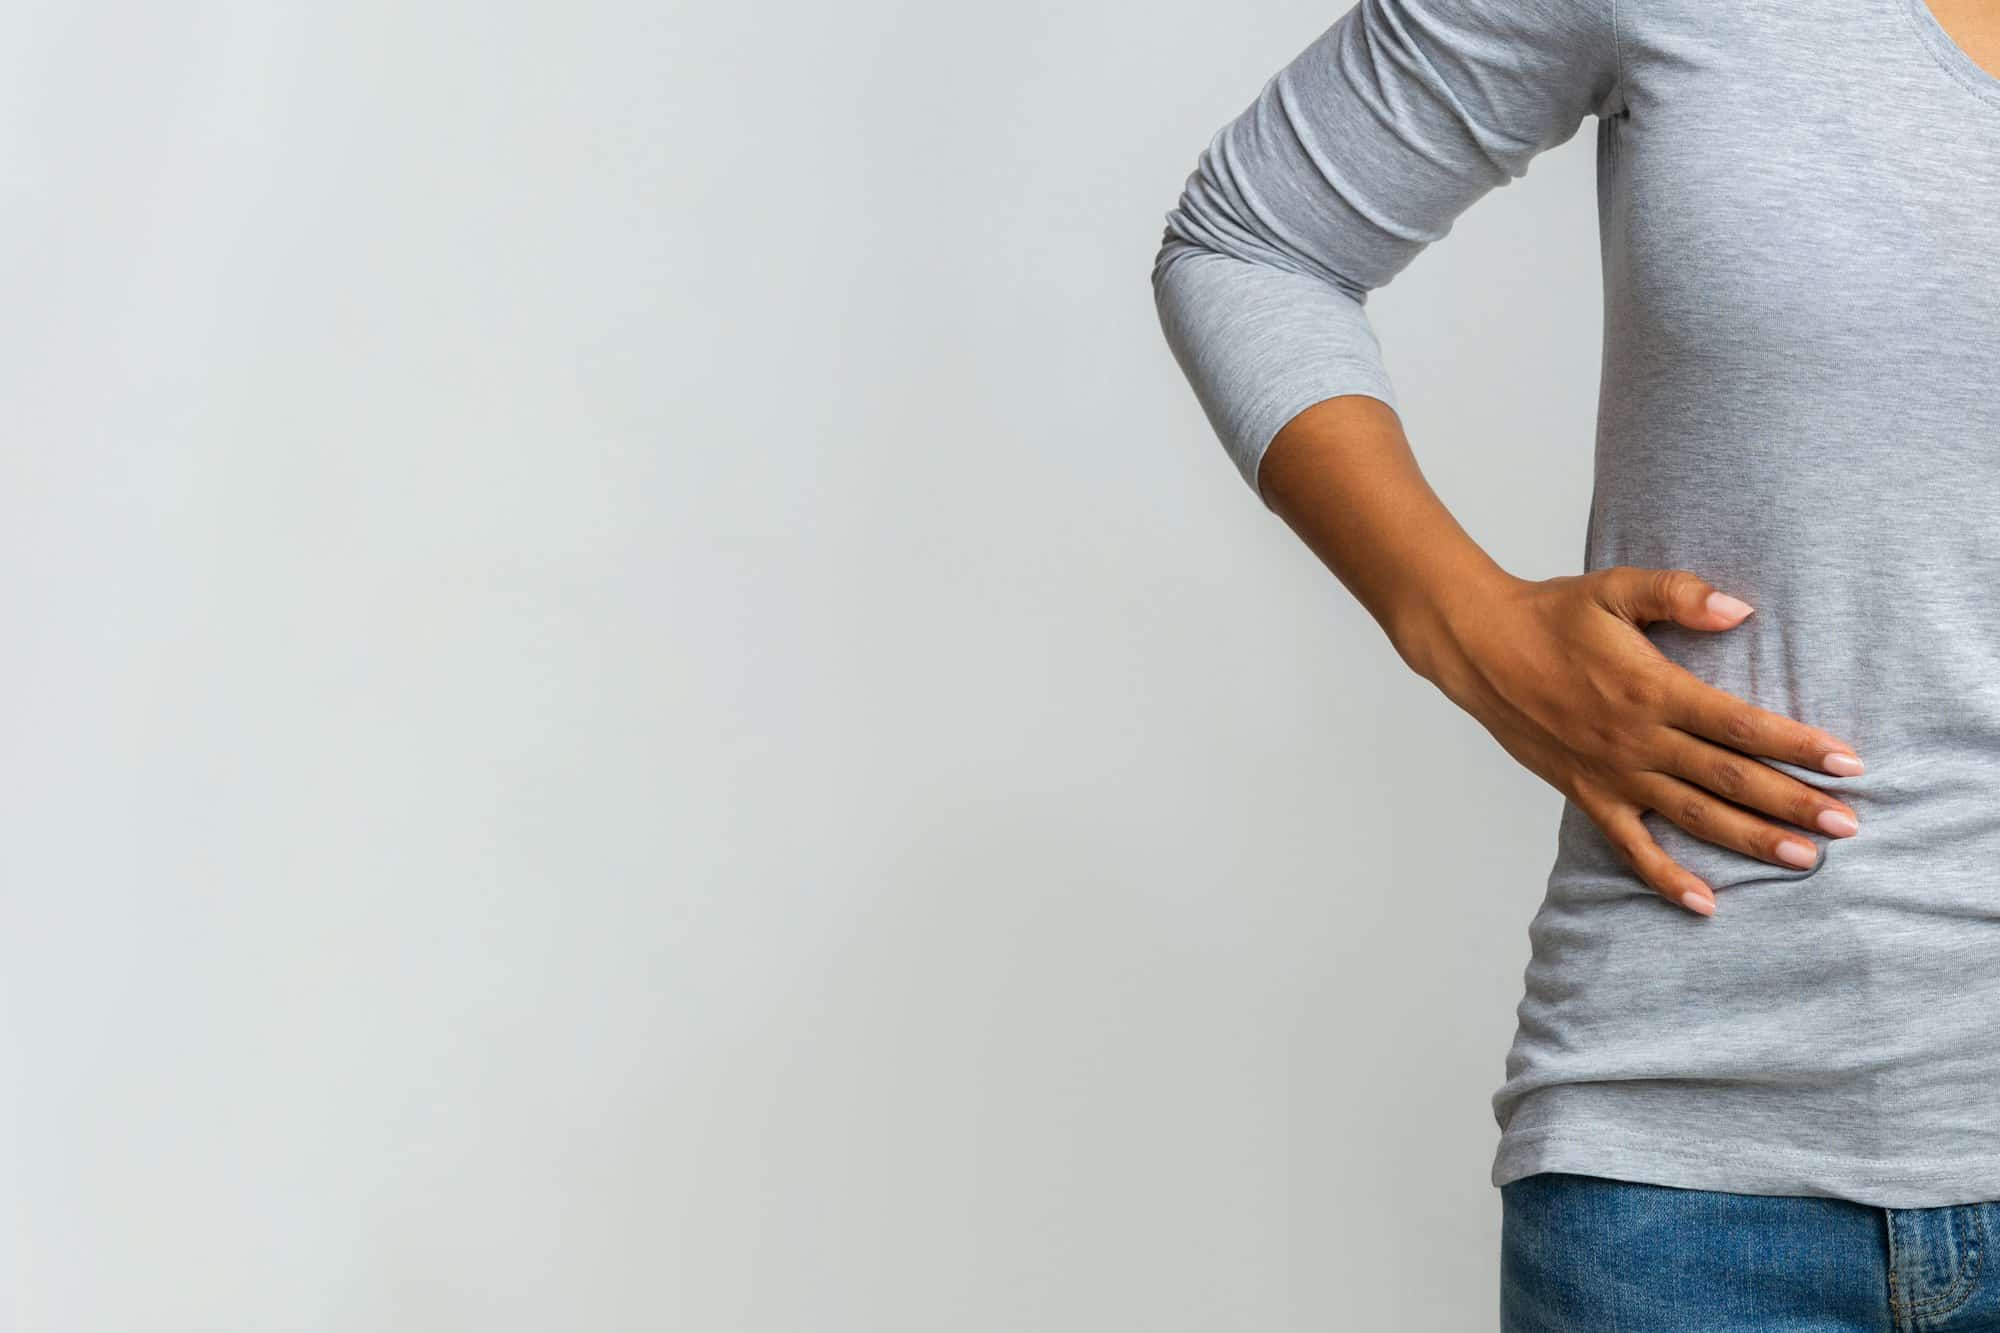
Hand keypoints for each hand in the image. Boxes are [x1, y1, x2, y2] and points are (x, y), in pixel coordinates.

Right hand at [1407, 566, 1862, 916]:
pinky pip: (1630, 846)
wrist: (1479, 648)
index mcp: (1652, 689)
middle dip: (1793, 804)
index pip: (1741, 725)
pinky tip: (1704, 902)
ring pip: (1693, 816)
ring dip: (1750, 840)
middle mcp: (1638, 740)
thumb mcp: (1615, 589)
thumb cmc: (1550, 614)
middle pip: (1730, 779)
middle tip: (1848, 826)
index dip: (1798, 745)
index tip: (1847, 762)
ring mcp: (1612, 774)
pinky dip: (1665, 877)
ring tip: (1804, 859)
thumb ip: (1678, 595)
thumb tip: (1741, 609)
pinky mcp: (1586, 794)